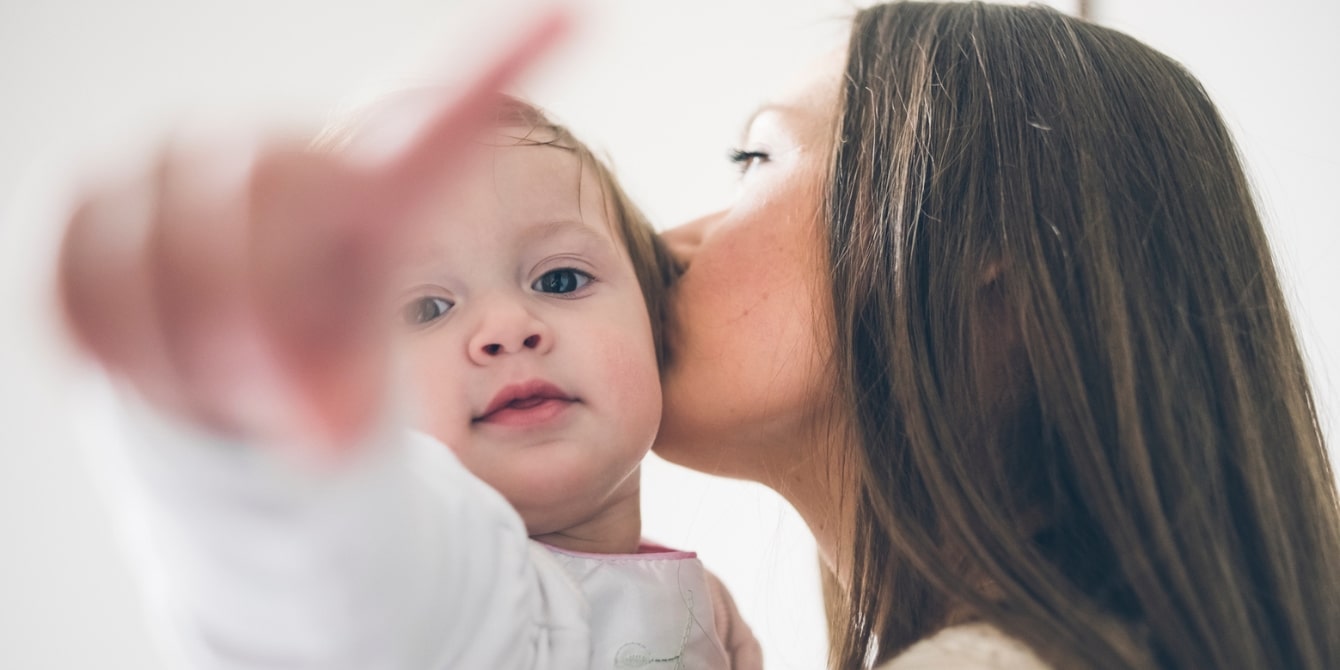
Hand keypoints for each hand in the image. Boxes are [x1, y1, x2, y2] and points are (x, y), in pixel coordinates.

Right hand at [57, 10, 568, 454]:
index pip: (442, 132)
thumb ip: (337, 408)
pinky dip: (122, 349)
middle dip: (263, 333)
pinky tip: (160, 347)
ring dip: (187, 356)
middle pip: (261, 224)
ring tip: (217, 368)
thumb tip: (317, 430)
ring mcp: (175, 169)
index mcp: (364, 199)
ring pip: (162, 273)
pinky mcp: (88, 203)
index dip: (505, 69)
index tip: (575, 15)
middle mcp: (276, 157)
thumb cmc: (302, 375)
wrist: (208, 382)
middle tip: (273, 386)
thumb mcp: (342, 398)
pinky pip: (89, 292)